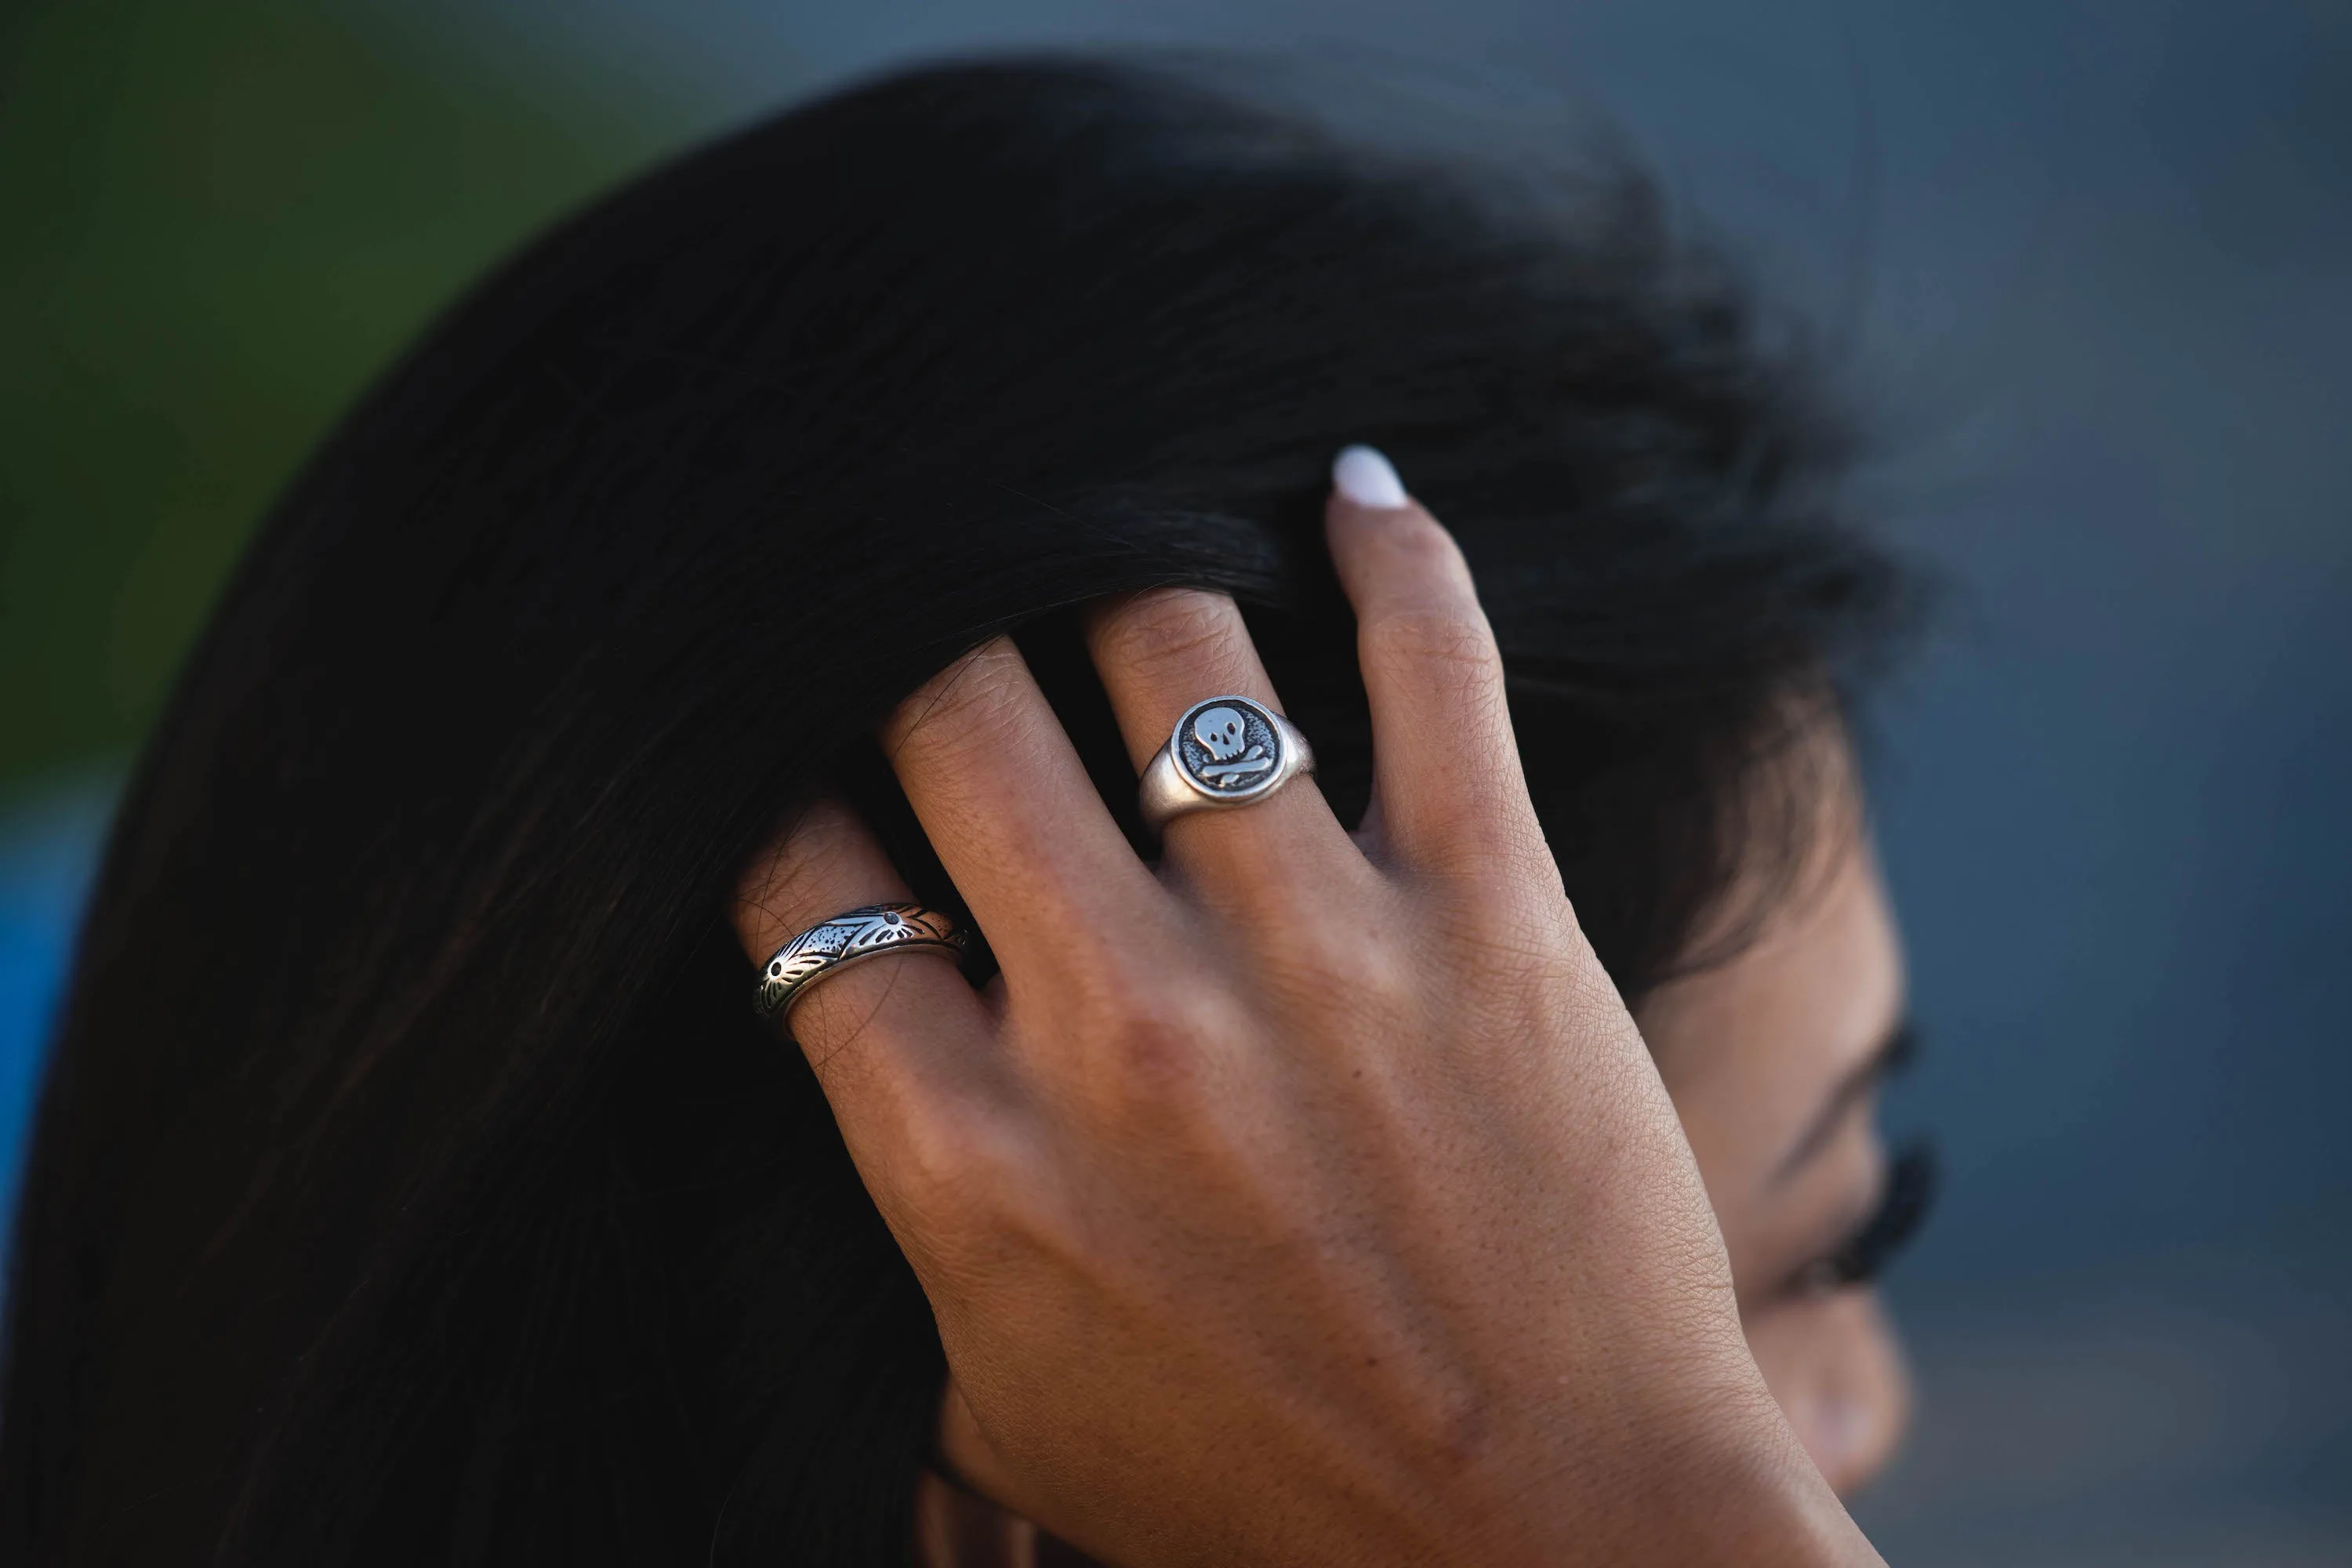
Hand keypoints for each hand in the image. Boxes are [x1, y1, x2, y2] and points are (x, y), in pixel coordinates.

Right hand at [733, 462, 1880, 1565]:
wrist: (1552, 1551)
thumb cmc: (1268, 1498)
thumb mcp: (1010, 1402)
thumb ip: (919, 1214)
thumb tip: (866, 1042)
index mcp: (975, 1158)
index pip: (807, 887)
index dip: (783, 791)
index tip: (807, 747)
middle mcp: (1122, 1029)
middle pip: (953, 717)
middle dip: (925, 643)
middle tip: (946, 609)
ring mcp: (1315, 956)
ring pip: (1168, 650)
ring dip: (1121, 573)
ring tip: (1121, 550)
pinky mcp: (1490, 920)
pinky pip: (1432, 670)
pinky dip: (1390, 552)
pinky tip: (1344, 486)